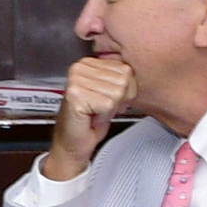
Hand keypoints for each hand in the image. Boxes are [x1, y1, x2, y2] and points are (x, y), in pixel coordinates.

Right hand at [42, 55, 136, 181]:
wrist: (72, 143)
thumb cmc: (89, 121)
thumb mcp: (110, 93)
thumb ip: (120, 79)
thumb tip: (134, 75)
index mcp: (88, 63)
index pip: (125, 69)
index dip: (125, 91)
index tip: (109, 100)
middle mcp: (80, 68)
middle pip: (123, 80)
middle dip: (118, 101)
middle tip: (101, 109)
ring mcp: (76, 80)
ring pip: (117, 92)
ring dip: (110, 110)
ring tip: (95, 113)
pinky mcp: (76, 95)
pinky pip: (107, 105)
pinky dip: (103, 117)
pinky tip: (91, 117)